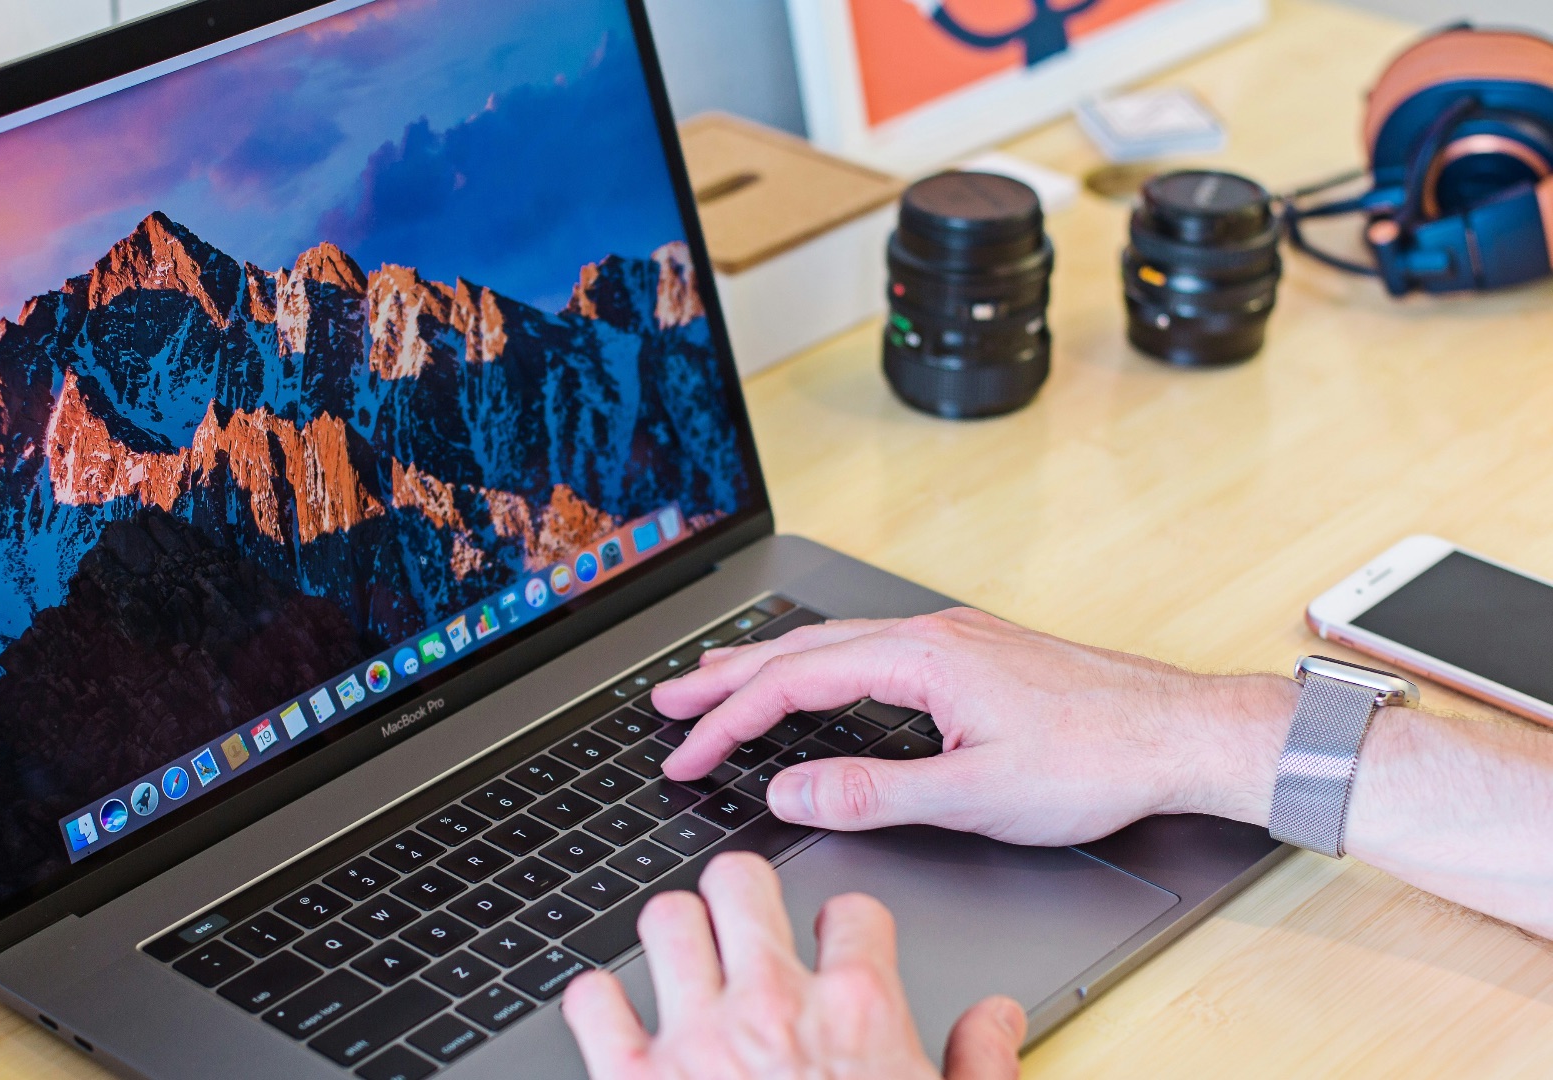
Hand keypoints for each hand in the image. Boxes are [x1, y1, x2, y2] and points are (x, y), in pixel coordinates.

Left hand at [560, 852, 1023, 1079]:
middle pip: (739, 881)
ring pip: (664, 919)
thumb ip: (980, 1067)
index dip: (844, 926)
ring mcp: (696, 1042)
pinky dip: (597, 1005)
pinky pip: (591, 1001)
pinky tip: (617, 1022)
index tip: (834, 944)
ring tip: (683, 963)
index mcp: (858, 1014)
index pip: (851, 911)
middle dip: (740, 894)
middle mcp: (773, 1009)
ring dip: (672, 936)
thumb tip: (994, 1017)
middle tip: (742, 922)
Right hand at [654, 608, 1294, 841]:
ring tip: (718, 682)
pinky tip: (817, 681)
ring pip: (834, 644)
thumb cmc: (1098, 759)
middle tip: (667, 698)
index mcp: (920, 657)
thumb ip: (871, 793)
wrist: (1182, 734)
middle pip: (799, 647)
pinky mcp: (973, 654)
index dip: (728, 721)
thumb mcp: (974, 795)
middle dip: (724, 674)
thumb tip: (788, 790)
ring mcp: (953, 639)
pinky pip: (868, 649)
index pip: (792, 684)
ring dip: (768, 665)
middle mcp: (930, 634)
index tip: (687, 756)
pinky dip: (818, 665)